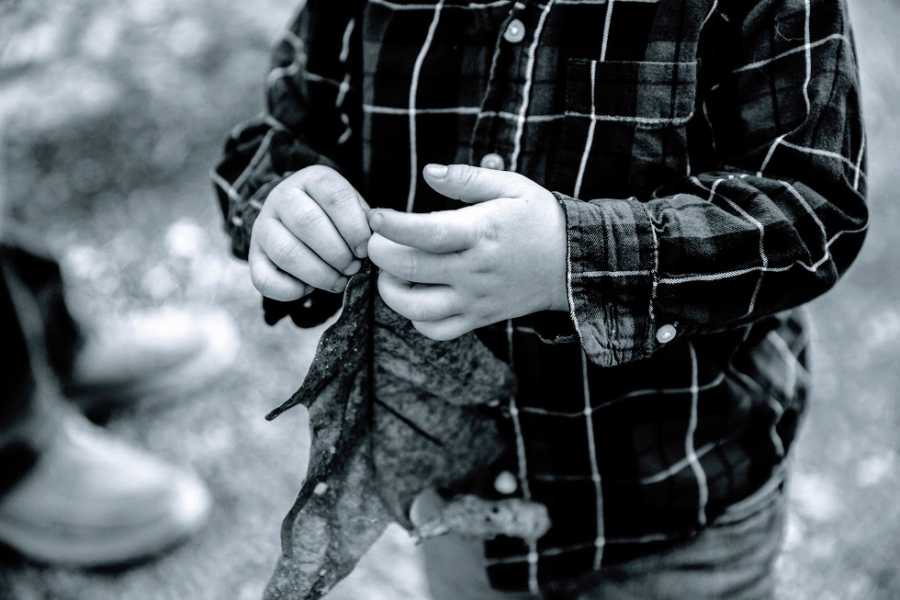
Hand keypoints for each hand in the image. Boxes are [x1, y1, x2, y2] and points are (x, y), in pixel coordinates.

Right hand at [249, 166, 370, 300]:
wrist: (302, 225)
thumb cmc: (339, 220)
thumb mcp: (355, 211)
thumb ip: (368, 223)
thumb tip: (376, 243)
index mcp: (313, 179)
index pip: (334, 195)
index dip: (354, 227)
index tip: (365, 249)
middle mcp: (282, 196)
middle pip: (307, 222)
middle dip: (337, 253)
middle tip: (353, 268)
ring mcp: (263, 226)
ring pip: (286, 252)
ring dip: (318, 274)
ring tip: (338, 281)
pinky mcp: (254, 256)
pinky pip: (264, 278)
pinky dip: (290, 290)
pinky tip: (309, 289)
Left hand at [368, 163, 567, 340]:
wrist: (574, 263)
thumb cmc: (539, 219)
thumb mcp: (512, 186)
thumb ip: (467, 178)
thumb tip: (429, 172)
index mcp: (481, 233)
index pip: (426, 233)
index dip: (392, 226)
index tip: (376, 216)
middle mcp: (474, 270)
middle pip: (409, 268)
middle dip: (379, 253)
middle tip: (376, 240)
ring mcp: (475, 299)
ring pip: (416, 308)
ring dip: (391, 290)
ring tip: (392, 271)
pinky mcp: (478, 318)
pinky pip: (436, 330)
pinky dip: (416, 318)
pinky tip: (417, 294)